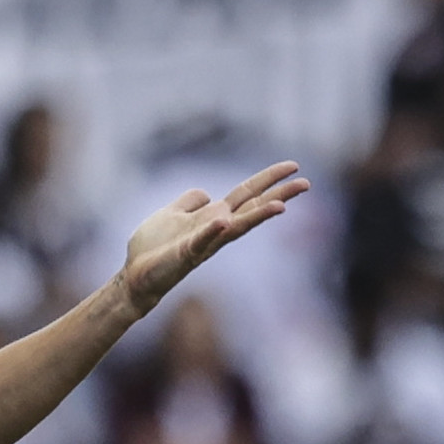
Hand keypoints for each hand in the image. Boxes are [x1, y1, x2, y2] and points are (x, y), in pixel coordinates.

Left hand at [118, 161, 309, 316]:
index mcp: (212, 217)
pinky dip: (212, 230)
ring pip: (237, 227)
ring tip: (281, 205)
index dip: (267, 180)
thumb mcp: (171, 214)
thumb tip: (207, 193)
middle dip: (278, 194)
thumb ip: (188, 202)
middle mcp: (215, 230)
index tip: (293, 167)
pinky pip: (202, 240)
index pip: (245, 195)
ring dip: (258, 215)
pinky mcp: (186, 253)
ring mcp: (203, 242)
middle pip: (251, 208)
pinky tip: (224, 221)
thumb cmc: (154, 248)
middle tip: (307, 183)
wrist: (136, 276)